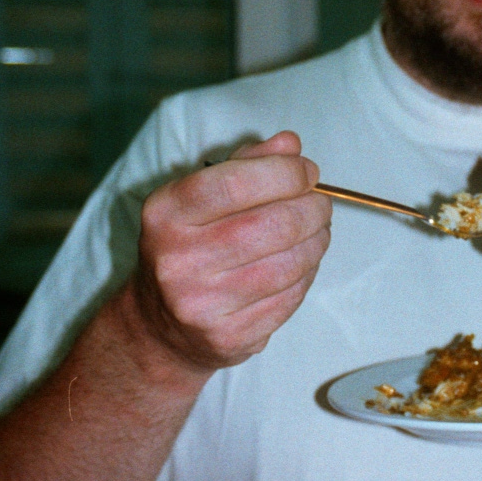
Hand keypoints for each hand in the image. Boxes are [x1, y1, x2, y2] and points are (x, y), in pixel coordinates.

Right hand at [128, 130, 331, 371]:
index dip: (285, 173)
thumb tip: (290, 144)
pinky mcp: (227, 336)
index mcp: (166, 213)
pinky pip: (289, 298)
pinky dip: (307, 275)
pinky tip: (303, 264)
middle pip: (272, 224)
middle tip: (321, 204)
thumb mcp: (199, 200)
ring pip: (289, 264)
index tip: (307, 172)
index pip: (235, 182)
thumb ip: (245, 165)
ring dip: (317, 242)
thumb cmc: (189, 249)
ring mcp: (201, 303)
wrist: (161, 327)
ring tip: (317, 231)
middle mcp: (177, 259)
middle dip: (312, 208)